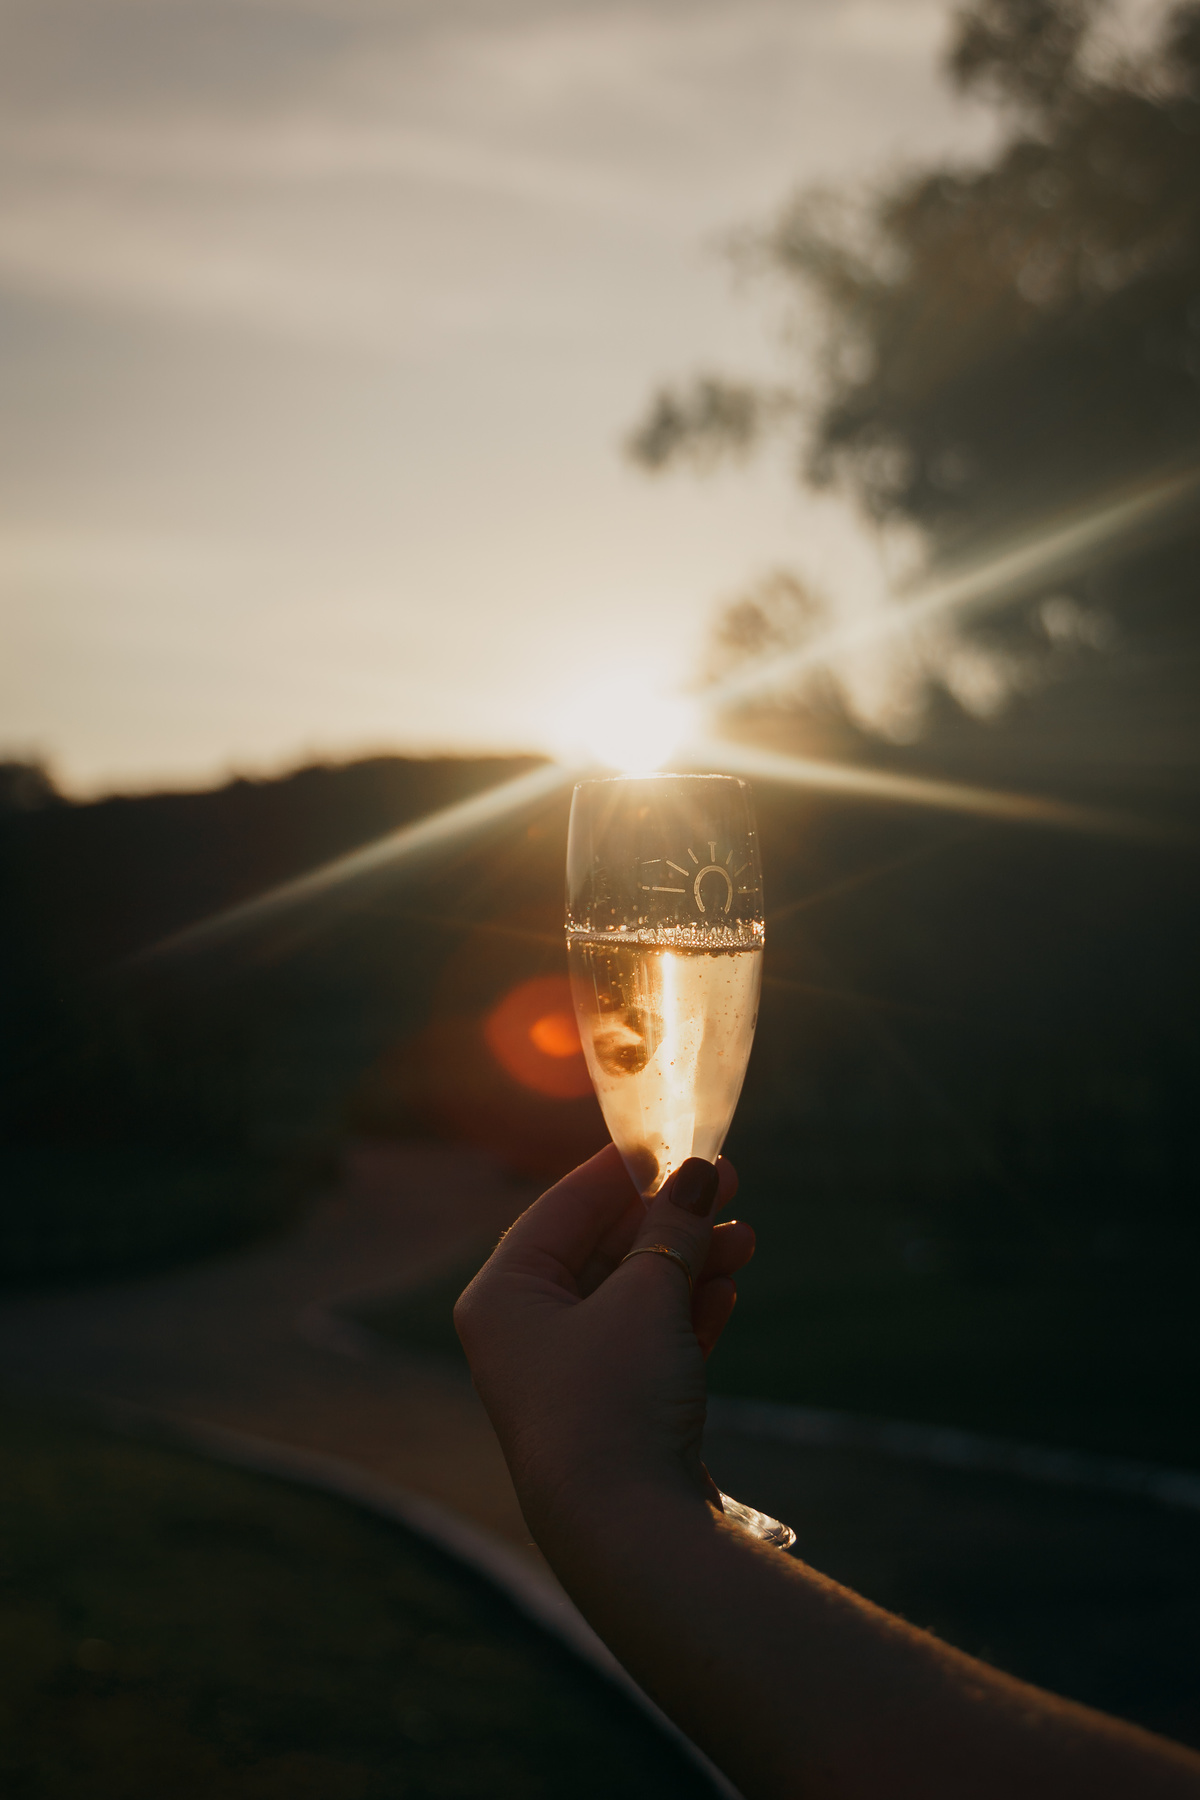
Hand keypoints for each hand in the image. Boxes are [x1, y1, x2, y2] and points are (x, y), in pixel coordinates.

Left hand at [454, 1145, 753, 1539]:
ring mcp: (567, 1377)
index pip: (562, 1205)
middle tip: (729, 1185)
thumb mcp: (647, 1296)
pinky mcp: (609, 1414)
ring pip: (632, 1295)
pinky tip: (728, 1291)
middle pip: (602, 1249)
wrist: (627, 1535)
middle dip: (669, 1220)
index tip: (678, 1140)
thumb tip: (701, 1172)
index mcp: (504, 1294)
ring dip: (688, 1264)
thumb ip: (674, 1227)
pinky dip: (687, 1313)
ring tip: (746, 1241)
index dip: (624, 1170)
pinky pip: (647, 1341)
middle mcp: (524, 1333)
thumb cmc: (614, 1400)